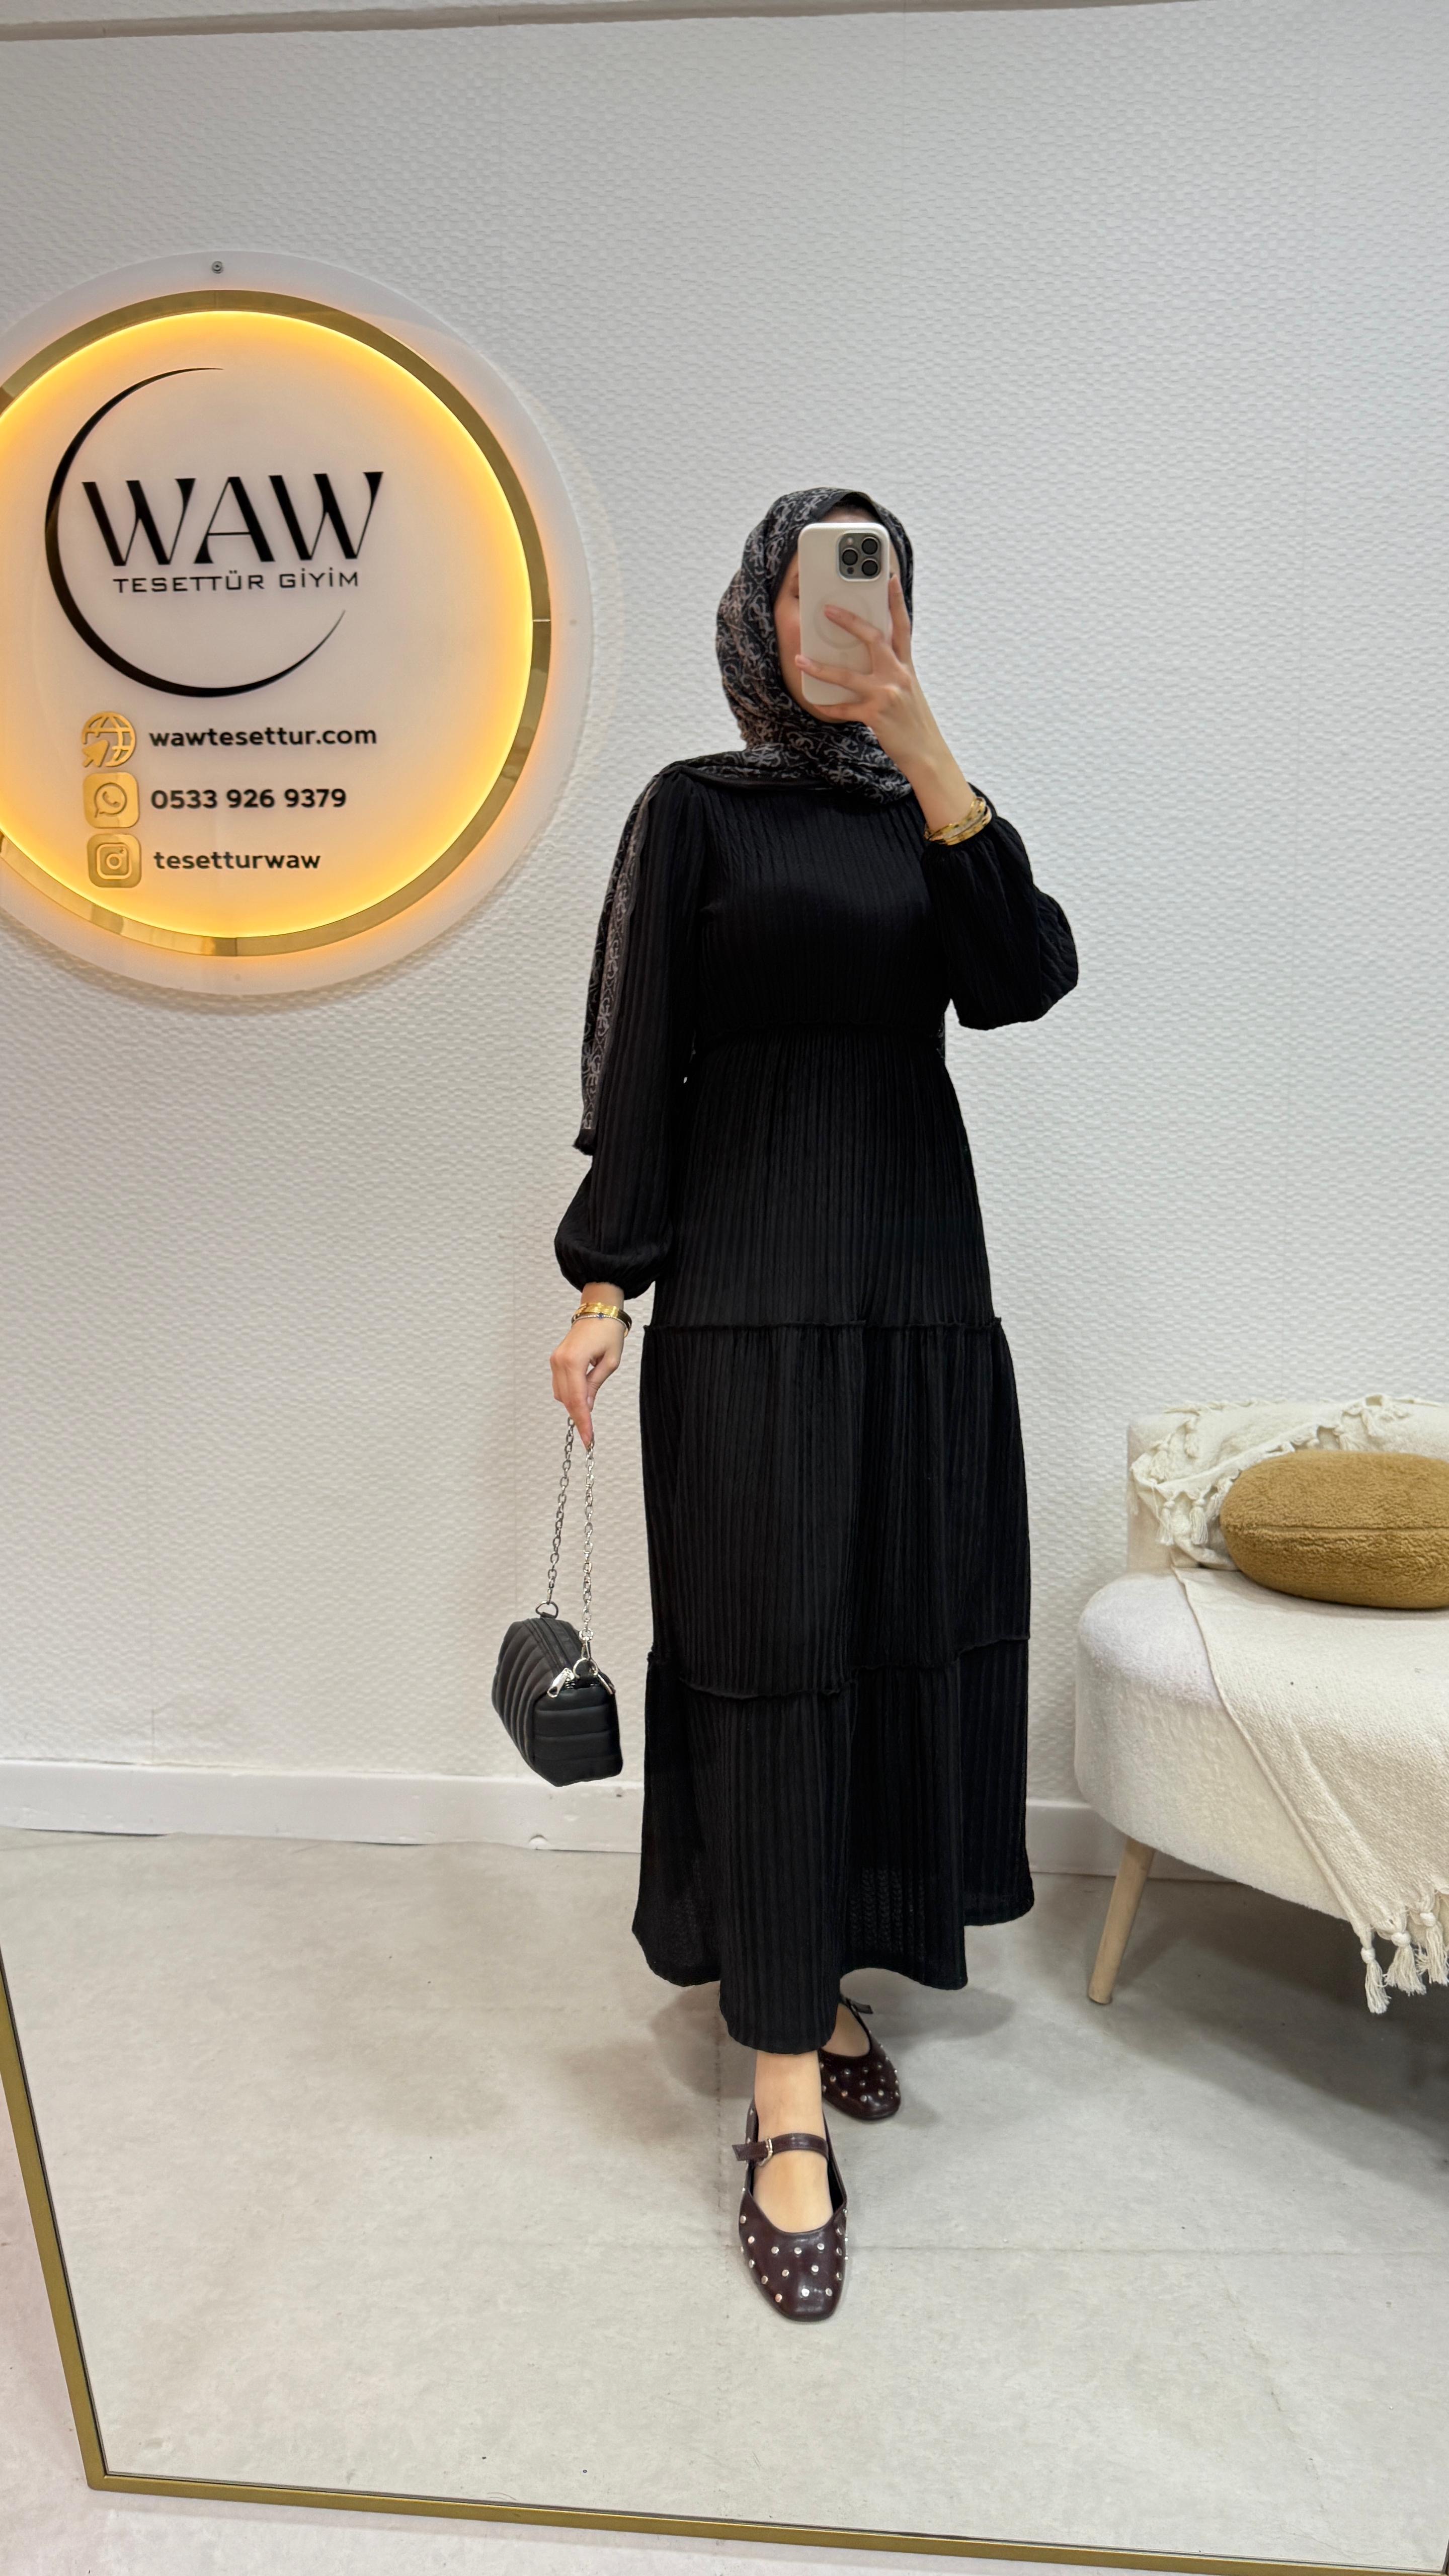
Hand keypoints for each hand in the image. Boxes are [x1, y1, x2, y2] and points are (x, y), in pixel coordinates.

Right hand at [550, 1311, 625, 1447]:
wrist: (598, 1310)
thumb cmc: (608, 1331)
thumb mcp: (610, 1361)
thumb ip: (595, 1384)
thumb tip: (586, 1407)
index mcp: (573, 1361)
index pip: (578, 1400)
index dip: (583, 1422)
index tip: (588, 1439)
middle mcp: (559, 1361)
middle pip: (566, 1400)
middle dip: (578, 1418)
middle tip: (589, 1436)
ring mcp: (555, 1360)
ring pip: (561, 1394)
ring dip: (573, 1406)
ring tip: (588, 1416)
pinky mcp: (556, 1360)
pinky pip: (560, 1385)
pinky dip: (570, 1395)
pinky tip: (582, 1399)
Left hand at [796, 575, 975, 830]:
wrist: (927, 753)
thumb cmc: (914, 721)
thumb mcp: (909, 690)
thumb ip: (893, 672)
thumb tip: (874, 659)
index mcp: (906, 666)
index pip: (902, 626)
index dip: (896, 601)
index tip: (889, 578)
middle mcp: (898, 675)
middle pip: (874, 638)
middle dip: (850, 621)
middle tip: (828, 609)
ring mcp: (887, 694)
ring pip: (849, 675)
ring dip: (821, 667)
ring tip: (800, 658)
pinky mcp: (876, 715)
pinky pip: (846, 708)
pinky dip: (831, 706)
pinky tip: (818, 704)